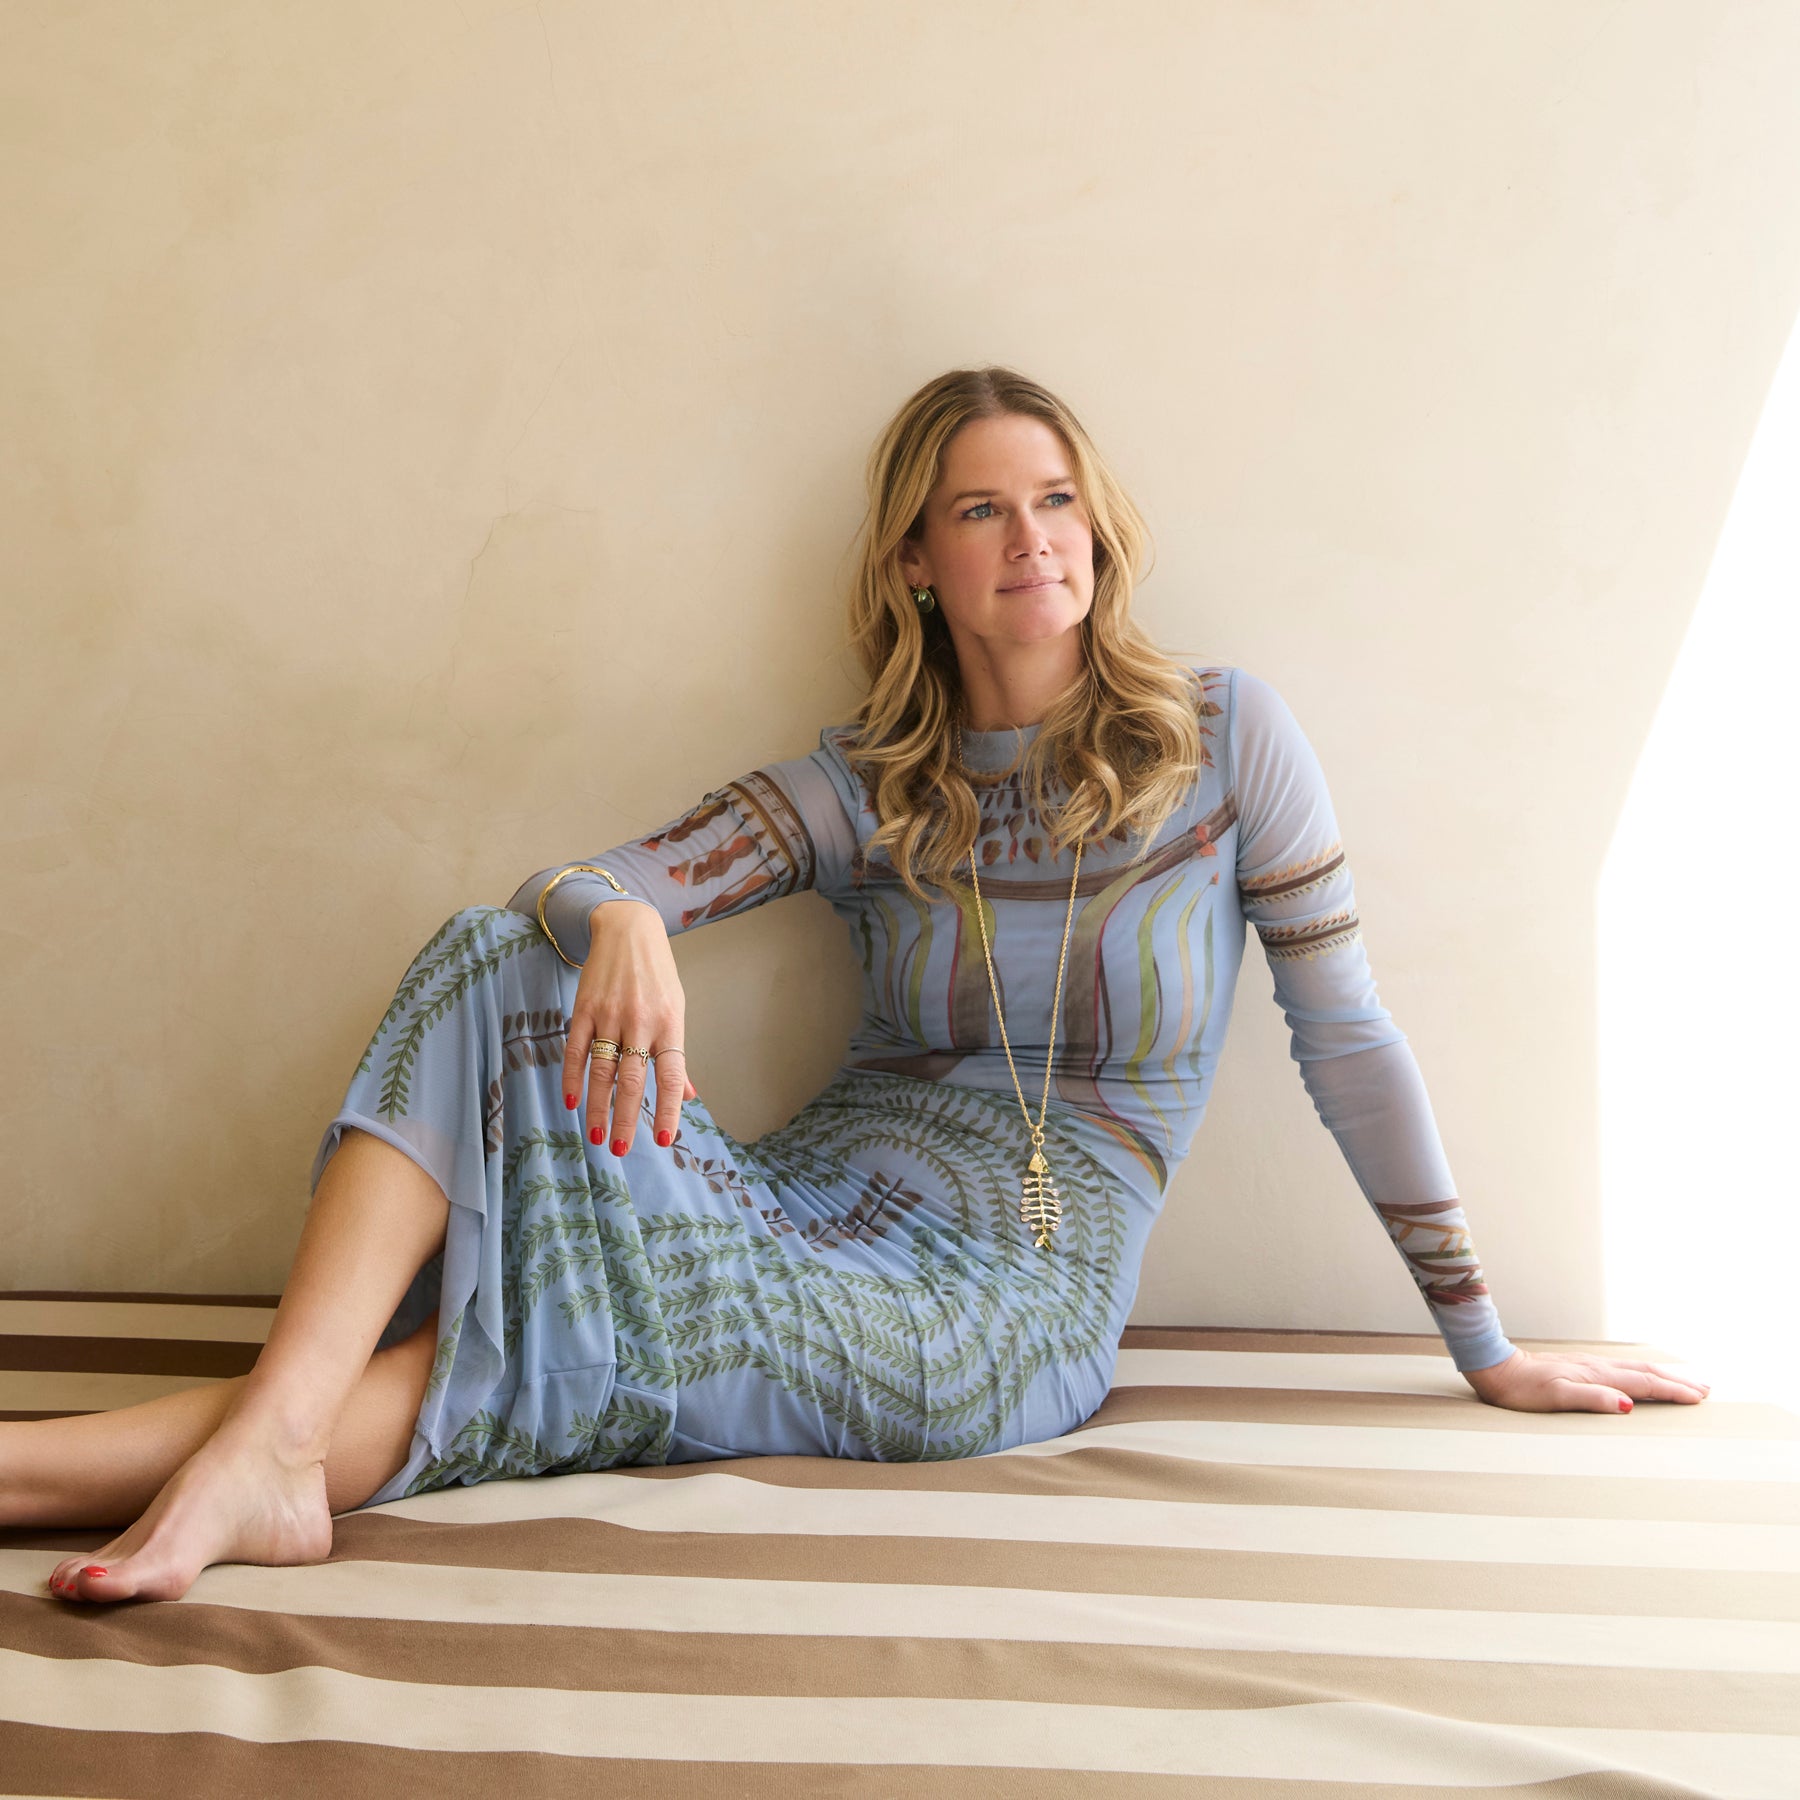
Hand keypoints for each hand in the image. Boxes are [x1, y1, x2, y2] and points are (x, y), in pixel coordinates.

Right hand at [560, 900, 696, 1157]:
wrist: (628, 929)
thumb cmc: (657, 977)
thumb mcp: (676, 1010)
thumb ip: (677, 1055)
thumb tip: (689, 1095)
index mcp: (670, 1025)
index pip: (671, 1075)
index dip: (667, 1109)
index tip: (664, 1140)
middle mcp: (641, 1022)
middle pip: (633, 1079)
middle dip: (625, 1118)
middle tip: (619, 1150)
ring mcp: (610, 1015)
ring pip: (602, 1070)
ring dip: (597, 1107)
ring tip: (595, 1136)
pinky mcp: (584, 1009)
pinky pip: (576, 1050)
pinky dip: (573, 1077)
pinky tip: (572, 1101)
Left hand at [1462, 1347, 1710, 1412]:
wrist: (1497, 1368)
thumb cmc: (1522, 1388)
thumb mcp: (1555, 1397)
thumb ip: (1592, 1399)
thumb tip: (1627, 1404)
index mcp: (1596, 1375)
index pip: (1643, 1383)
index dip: (1672, 1391)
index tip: (1698, 1398)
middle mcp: (1596, 1367)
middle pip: (1645, 1372)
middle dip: (1676, 1381)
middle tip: (1705, 1388)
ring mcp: (1588, 1366)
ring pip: (1634, 1369)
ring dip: (1662, 1375)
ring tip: (1683, 1380)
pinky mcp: (1578, 1368)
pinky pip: (1620, 1370)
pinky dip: (1640, 1374)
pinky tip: (1639, 1377)